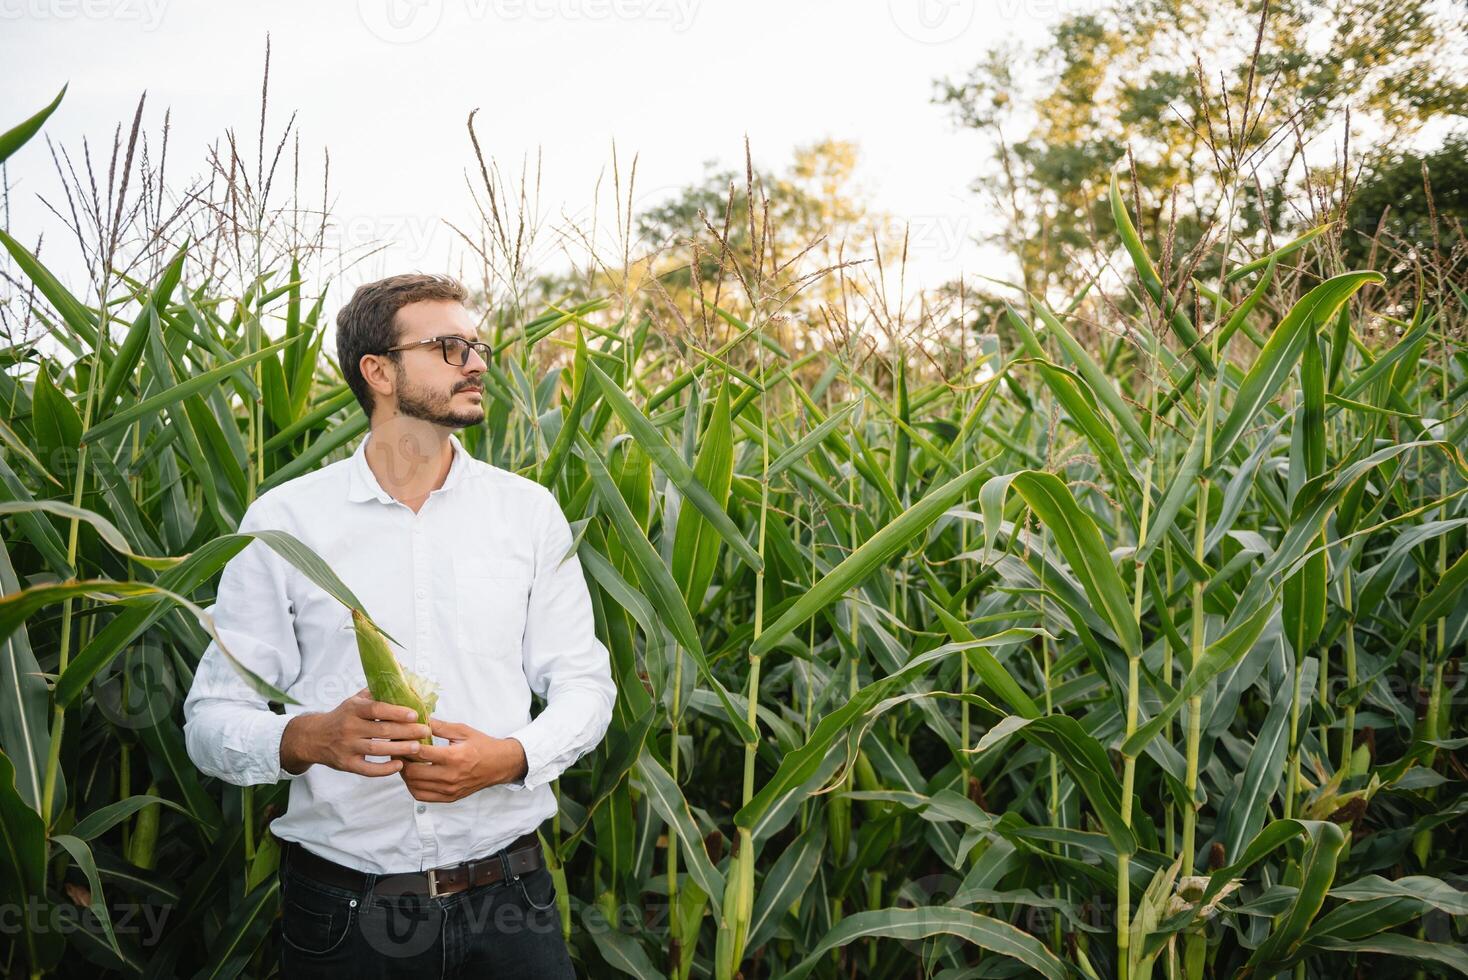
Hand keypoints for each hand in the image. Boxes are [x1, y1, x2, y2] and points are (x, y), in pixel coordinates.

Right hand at [280, 687, 430, 776]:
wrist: (313, 737)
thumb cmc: (341, 717)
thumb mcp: (353, 701)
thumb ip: (375, 693)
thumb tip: (401, 682)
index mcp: (353, 709)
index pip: (376, 708)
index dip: (396, 711)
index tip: (414, 714)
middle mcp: (349, 727)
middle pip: (381, 730)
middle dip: (406, 731)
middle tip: (424, 731)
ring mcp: (346, 747)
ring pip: (376, 749)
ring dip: (399, 749)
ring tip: (417, 747)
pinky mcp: (346, 764)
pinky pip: (367, 770)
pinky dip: (384, 769)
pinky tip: (399, 765)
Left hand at [399, 719, 528, 802]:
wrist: (500, 765)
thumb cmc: (482, 745)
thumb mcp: (463, 731)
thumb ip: (439, 726)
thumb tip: (418, 719)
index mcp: (454, 757)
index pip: (420, 753)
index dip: (405, 745)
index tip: (398, 738)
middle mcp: (450, 776)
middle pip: (413, 773)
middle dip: (401, 761)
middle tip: (397, 751)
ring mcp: (449, 790)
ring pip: (414, 786)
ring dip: (405, 775)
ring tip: (404, 762)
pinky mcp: (449, 797)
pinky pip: (422, 796)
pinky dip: (413, 787)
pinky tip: (413, 776)